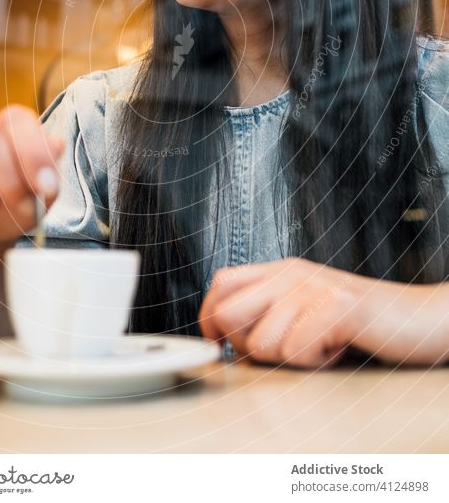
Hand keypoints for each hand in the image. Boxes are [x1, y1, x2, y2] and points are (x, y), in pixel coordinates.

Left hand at [198, 258, 448, 367]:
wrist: (423, 318)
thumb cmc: (363, 323)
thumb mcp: (308, 307)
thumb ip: (270, 312)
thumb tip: (225, 338)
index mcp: (281, 270)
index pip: (221, 283)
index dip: (209, 318)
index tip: (223, 346)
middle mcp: (292, 273)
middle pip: (228, 315)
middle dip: (247, 347)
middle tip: (284, 348)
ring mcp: (315, 287)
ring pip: (261, 343)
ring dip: (290, 359)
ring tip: (321, 345)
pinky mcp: (338, 307)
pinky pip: (297, 351)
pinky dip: (316, 362)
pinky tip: (337, 347)